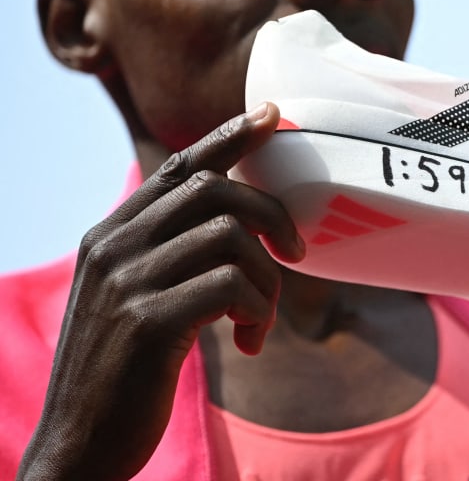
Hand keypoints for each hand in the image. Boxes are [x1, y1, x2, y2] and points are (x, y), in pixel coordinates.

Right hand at [18, 103, 303, 480]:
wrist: (80, 445)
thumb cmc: (122, 372)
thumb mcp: (134, 300)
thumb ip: (168, 257)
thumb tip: (232, 226)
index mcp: (111, 236)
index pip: (177, 168)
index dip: (229, 138)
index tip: (270, 116)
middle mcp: (114, 247)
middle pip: (215, 191)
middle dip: (272, 215)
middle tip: (297, 255)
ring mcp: (127, 281)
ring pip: (231, 237)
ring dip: (267, 281)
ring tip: (259, 320)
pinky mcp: (148, 321)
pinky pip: (231, 285)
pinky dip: (257, 311)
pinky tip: (248, 343)